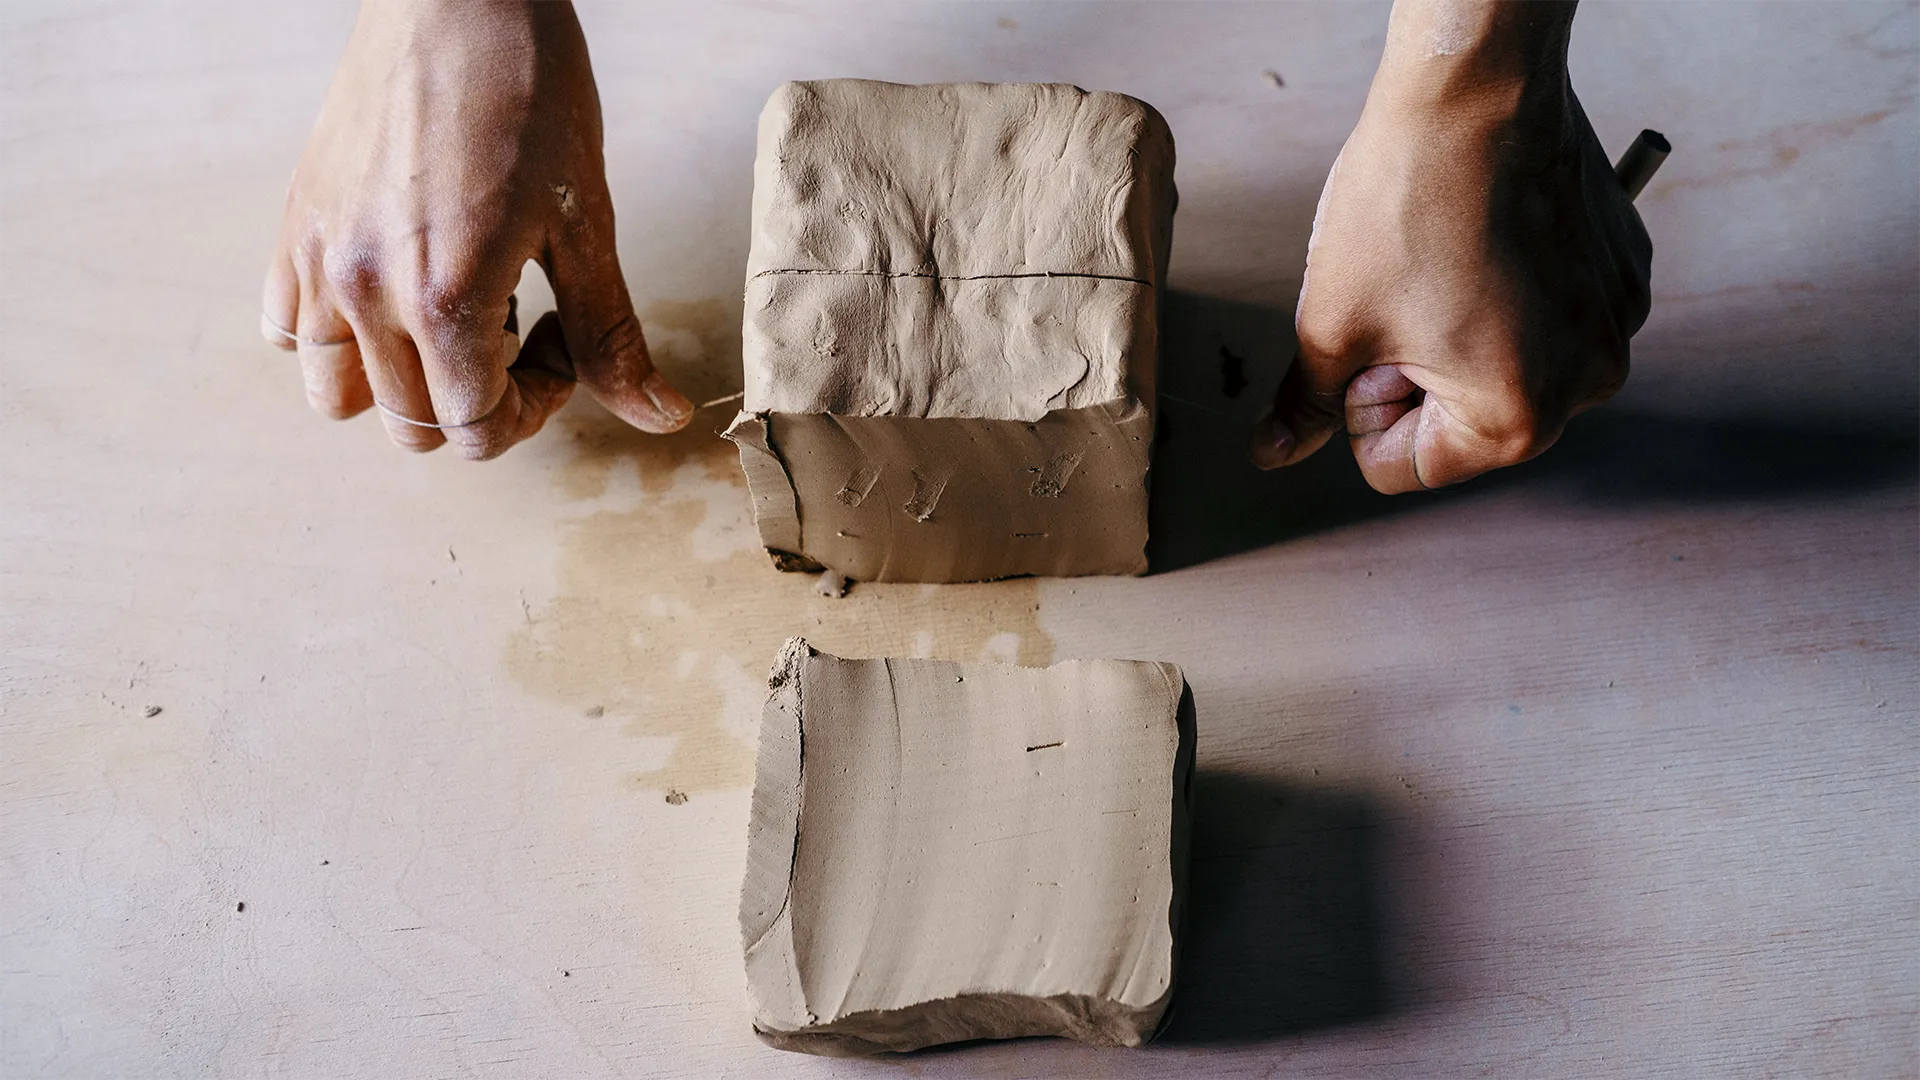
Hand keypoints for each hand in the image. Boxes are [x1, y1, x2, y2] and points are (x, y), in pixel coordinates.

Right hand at [261, 0, 691, 457]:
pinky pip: (288, 328)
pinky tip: (395, 284)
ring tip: (448, 310)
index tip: (556, 346)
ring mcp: (319, 258)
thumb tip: (662, 417)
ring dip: (400, 380)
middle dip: (476, 398)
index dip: (532, 408)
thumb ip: (611, 335)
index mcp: (444, 298)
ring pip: (335, 394)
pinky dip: (338, 335)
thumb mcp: (587, 225)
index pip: (474, 430)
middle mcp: (365, 291)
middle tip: (516, 323)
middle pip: (410, 425)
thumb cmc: (531, 93)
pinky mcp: (296, 224)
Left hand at [1251, 3, 1650, 491]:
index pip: (1400, 467)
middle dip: (1414, 373)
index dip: (1362, 406)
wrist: (1475, 89)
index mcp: (1519, 419)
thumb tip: (1272, 453)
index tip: (1373, 335)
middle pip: (1459, 425)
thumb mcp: (1330, 324)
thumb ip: (1308, 406)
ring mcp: (1616, 326)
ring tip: (1443, 260)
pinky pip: (1544, 316)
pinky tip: (1485, 235)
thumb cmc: (1404, 204)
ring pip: (1500, 368)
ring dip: (1458, 334)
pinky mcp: (1624, 273)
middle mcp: (1588, 384)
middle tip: (1405, 293)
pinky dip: (1506, 293)